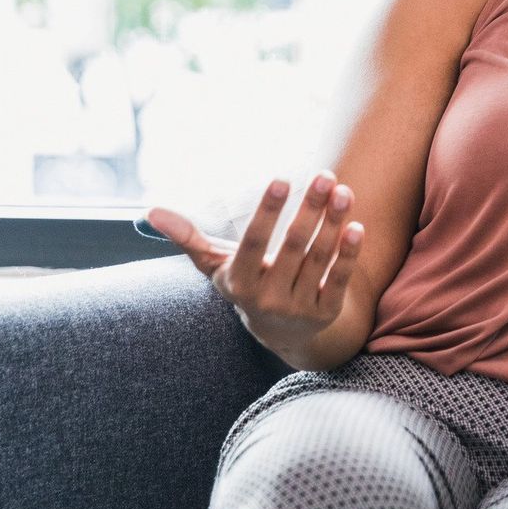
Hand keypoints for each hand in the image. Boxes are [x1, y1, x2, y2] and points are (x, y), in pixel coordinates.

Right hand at [146, 171, 363, 360]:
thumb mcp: (217, 266)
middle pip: (293, 247)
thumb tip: (151, 211)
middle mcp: (268, 298)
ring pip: (319, 259)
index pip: (254, 243)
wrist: (281, 335)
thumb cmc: (246, 284)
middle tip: (324, 174)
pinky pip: (339, 280)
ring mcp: (299, 308)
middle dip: (310, 209)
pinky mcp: (325, 313)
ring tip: (342, 190)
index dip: (267, 212)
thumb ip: (189, 238)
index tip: (281, 179)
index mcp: (240, 282)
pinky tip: (356, 225)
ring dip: (333, 223)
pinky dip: (348, 253)